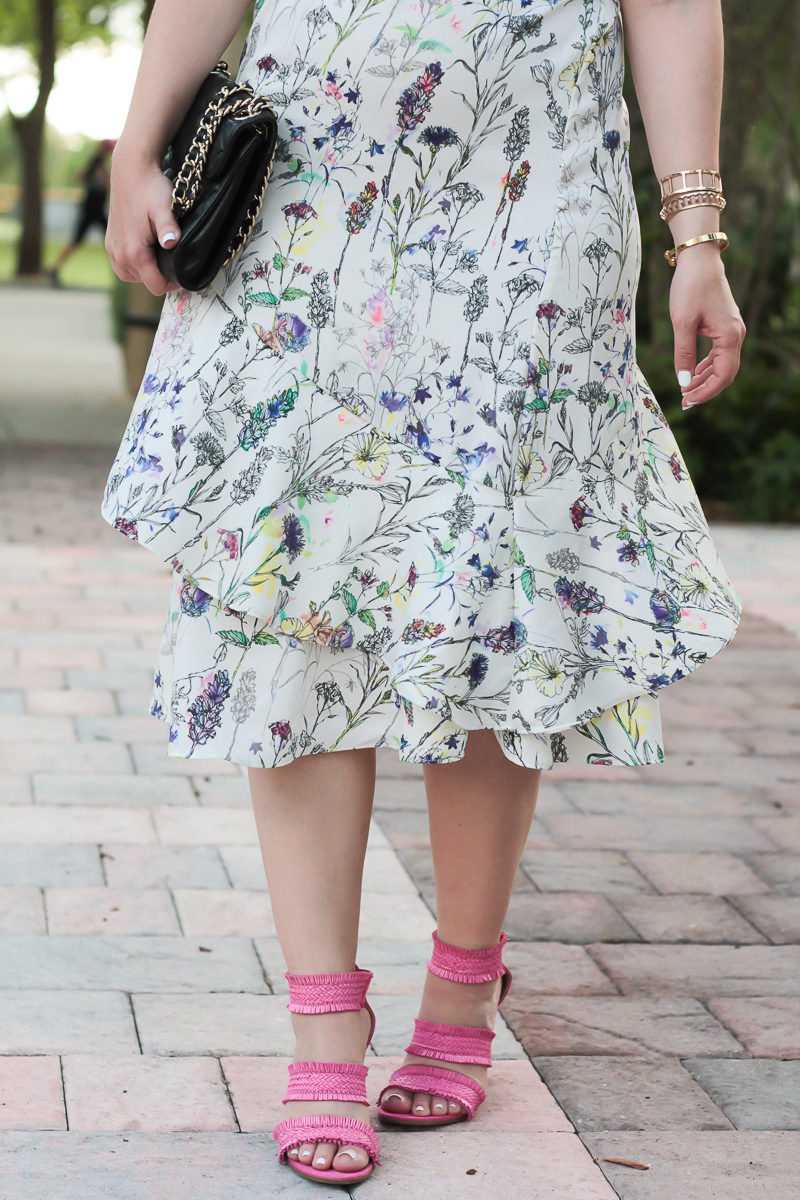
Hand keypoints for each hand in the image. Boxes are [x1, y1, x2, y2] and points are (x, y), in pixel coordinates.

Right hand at [105, 143, 181, 296]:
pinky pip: (122, 266)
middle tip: (174, 260)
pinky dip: (134, 264)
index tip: (183, 273)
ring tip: (160, 257)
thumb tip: (171, 243)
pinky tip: (145, 252)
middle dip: (160, 276)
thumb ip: (168, 227)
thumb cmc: (150, 188)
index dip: (172, 284)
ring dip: (146, 271)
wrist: (131, 170)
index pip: (156, 286)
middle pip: (145, 282)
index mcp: (134, 252)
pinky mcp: (109, 242)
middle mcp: (120, 255)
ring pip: (132, 276)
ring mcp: (112, 249)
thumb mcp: (164, 207)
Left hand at [669, 246, 745, 410]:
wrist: (699, 260)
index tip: (686, 400)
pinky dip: (706, 366)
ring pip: (722, 365)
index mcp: (729, 336)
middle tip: (684, 402)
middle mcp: (736, 335)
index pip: (723, 376)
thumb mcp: (682, 323)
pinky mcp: (724, 326)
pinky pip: (719, 354)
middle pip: (725, 374)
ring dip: (705, 379)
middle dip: (706, 390)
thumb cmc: (690, 287)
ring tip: (686, 391)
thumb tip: (684, 383)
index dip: (705, 392)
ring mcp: (732, 330)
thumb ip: (684, 355)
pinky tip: (692, 374)